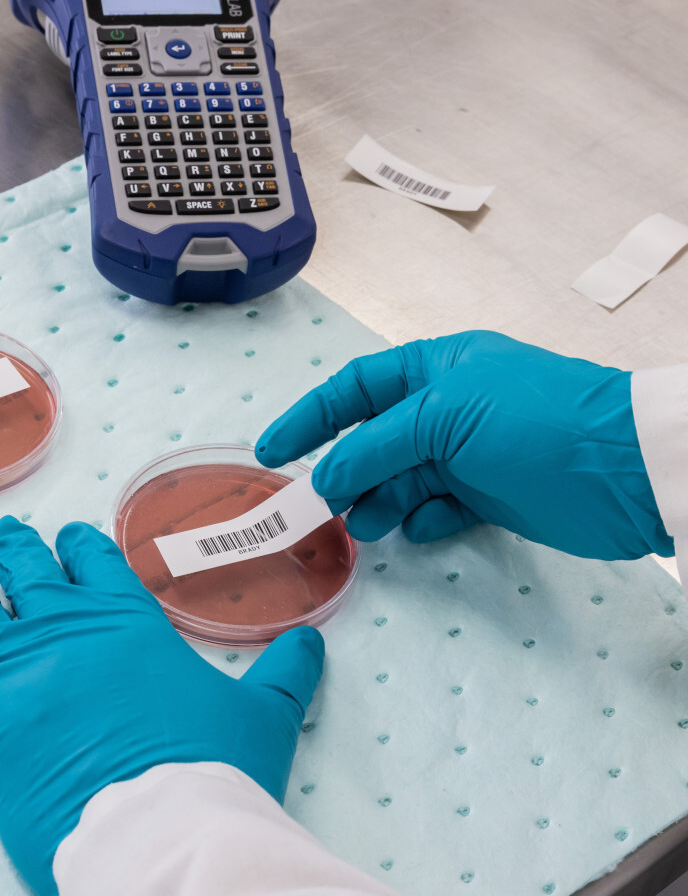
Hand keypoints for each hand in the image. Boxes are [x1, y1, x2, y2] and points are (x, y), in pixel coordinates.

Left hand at [0, 515, 324, 895]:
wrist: (151, 833)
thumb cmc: (209, 770)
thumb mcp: (263, 717)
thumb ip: (285, 672)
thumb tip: (312, 641)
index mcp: (125, 618)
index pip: (91, 558)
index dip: (76, 542)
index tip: (67, 536)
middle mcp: (61, 628)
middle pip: (25, 569)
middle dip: (15, 549)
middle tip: (7, 538)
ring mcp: (11, 667)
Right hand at [256, 330, 671, 560]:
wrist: (624, 470)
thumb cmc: (533, 422)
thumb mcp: (442, 417)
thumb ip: (374, 447)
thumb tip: (326, 478)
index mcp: (436, 368)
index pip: (355, 388)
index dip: (309, 417)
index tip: (271, 452)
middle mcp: (447, 407)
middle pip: (373, 440)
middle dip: (345, 471)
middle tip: (323, 506)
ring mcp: (469, 453)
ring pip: (401, 479)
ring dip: (379, 501)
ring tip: (369, 524)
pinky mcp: (491, 495)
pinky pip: (438, 507)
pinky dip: (424, 520)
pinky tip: (424, 527)